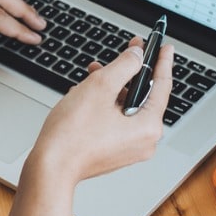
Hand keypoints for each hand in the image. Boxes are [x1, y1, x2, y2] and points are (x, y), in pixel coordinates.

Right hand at [0, 38, 173, 215]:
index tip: (165, 47)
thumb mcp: (100, 86)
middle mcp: (144, 141)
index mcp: (148, 127)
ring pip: (127, 106)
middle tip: (128, 52)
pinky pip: (116, 119)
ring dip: (112, 87)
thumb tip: (136, 56)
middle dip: (129, 73)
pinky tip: (87, 94)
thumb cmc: (71, 135)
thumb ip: (124, 65)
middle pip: (143, 95)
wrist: (50, 168)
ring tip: (94, 73)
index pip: (162, 86)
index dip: (162, 61)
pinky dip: (106, 104)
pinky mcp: (113, 151)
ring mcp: (129, 148)